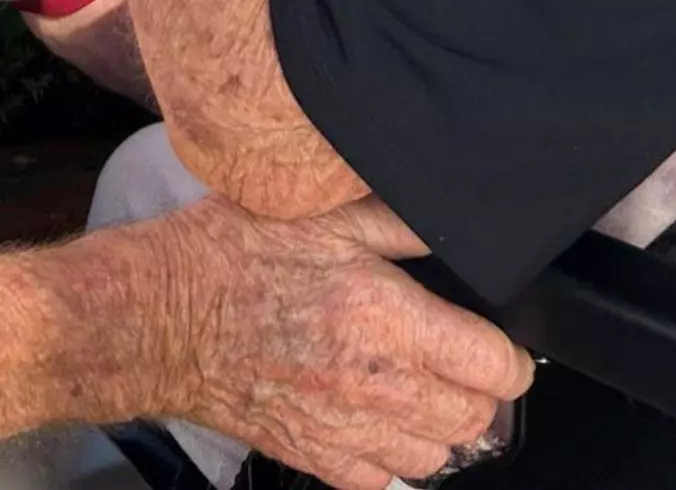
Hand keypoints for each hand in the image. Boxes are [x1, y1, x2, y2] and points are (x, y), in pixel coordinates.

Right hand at [127, 194, 532, 489]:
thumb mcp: (327, 213)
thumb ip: (400, 223)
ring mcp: (345, 431)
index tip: (503, 344)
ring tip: (424, 389)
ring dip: (442, 427)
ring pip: (436, 457)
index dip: (510, 357)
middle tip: (462, 359)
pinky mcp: (314, 457)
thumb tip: (452, 226)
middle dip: (481, 392)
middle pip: (474, 419)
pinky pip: (383, 480)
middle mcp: (376, 385)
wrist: (165, 314)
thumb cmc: (237, 253)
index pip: (494, 367)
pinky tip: (380, 419)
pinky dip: (395, 458)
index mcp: (387, 318)